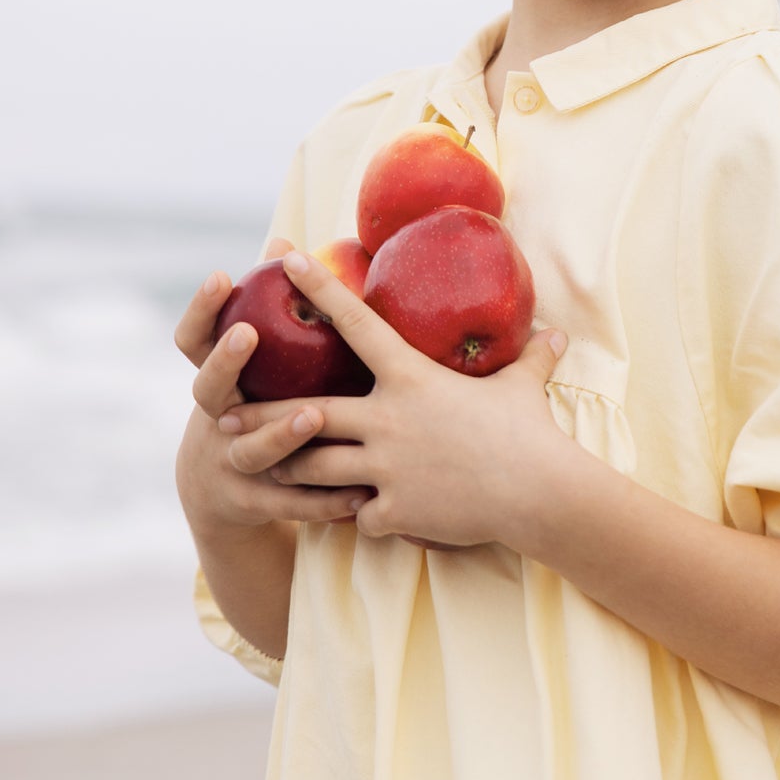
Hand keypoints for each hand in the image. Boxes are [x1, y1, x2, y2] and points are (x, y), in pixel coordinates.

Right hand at [173, 255, 365, 536]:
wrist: (224, 492)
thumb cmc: (256, 399)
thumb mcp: (253, 362)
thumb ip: (266, 307)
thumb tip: (283, 237)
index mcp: (217, 379)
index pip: (192, 340)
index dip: (201, 309)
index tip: (221, 274)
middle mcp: (215, 418)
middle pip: (209, 390)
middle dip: (226, 361)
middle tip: (248, 332)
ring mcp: (229, 462)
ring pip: (251, 449)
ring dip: (280, 432)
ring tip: (313, 416)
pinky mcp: (253, 502)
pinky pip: (287, 501)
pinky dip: (321, 498)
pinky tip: (355, 492)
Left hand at [214, 249, 569, 549]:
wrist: (538, 493)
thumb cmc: (529, 433)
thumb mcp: (523, 388)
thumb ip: (529, 360)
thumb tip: (557, 337)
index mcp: (410, 377)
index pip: (355, 323)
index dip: (320, 288)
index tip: (287, 260)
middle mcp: (387, 419)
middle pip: (305, 414)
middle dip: (261, 417)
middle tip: (222, 418)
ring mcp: (384, 467)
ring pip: (313, 468)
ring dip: (290, 470)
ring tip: (260, 470)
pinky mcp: (391, 510)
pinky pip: (354, 515)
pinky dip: (352, 516)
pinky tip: (354, 518)